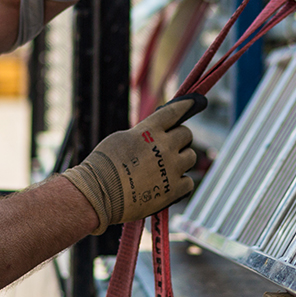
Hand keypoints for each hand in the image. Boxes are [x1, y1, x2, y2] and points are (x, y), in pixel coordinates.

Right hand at [61, 94, 204, 234]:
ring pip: (190, 157)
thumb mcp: (121, 138)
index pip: (175, 111)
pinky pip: (188, 181)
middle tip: (169, 146)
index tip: (197, 101)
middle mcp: (164, 146)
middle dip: (179, 138)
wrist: (98, 194)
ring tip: (165, 167)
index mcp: (150, 130)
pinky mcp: (173, 190)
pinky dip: (180, 182)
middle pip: (186, 135)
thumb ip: (144, 134)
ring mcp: (171, 168)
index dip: (187, 105)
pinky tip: (168, 184)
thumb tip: (157, 135)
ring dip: (181, 159)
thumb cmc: (103, 165)